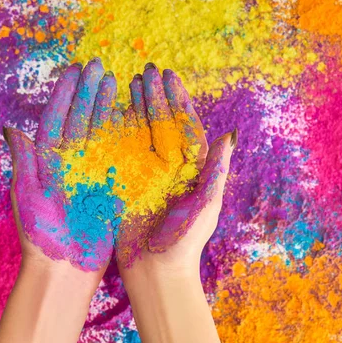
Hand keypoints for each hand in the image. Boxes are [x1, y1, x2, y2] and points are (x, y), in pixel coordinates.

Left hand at [0, 59, 118, 342]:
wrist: (64, 267)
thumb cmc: (40, 235)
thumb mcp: (26, 195)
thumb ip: (24, 160)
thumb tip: (10, 127)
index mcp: (47, 161)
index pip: (57, 118)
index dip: (65, 94)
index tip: (74, 70)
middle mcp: (69, 162)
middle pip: (80, 119)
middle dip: (88, 92)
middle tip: (98, 66)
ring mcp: (90, 172)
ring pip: (99, 132)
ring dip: (105, 106)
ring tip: (114, 81)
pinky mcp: (109, 186)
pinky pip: (117, 155)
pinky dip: (123, 134)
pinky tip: (129, 114)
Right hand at [116, 63, 236, 272]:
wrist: (155, 272)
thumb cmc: (183, 243)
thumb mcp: (204, 207)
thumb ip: (215, 172)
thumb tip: (229, 135)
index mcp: (190, 169)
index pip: (184, 126)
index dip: (177, 101)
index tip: (169, 76)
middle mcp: (169, 167)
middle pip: (161, 124)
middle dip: (155, 96)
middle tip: (146, 70)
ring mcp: (146, 174)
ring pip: (141, 133)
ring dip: (137, 107)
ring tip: (130, 82)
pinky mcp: (127, 184)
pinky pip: (122, 152)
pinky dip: (117, 130)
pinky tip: (111, 111)